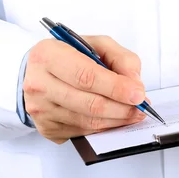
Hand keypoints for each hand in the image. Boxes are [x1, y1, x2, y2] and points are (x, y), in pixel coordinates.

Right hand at [23, 36, 147, 143]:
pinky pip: (83, 132)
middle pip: (90, 104)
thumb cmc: (68, 56)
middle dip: (122, 107)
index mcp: (48, 55)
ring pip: (89, 122)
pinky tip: (114, 118)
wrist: (38, 72)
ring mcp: (41, 110)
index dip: (117, 88)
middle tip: (141, 106)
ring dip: (117, 120)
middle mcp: (39, 83)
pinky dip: (104, 128)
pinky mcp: (46, 128)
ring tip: (133, 113)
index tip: (138, 94)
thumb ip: (120, 58)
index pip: (86, 76)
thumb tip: (134, 83)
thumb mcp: (96, 44)